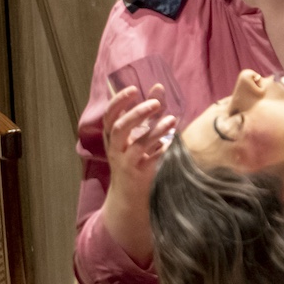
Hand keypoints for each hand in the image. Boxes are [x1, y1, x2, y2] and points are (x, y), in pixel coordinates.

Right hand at [98, 85, 176, 265]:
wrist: (129, 196)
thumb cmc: (136, 160)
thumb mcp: (140, 134)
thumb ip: (149, 112)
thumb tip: (158, 86)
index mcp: (113, 136)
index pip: (110, 115)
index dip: (118, 101)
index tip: (133, 89)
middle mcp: (114, 148)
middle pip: (118, 127)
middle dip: (136, 113)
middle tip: (155, 103)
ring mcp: (123, 161)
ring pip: (135, 144)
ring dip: (153, 130)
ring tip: (171, 120)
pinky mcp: (135, 174)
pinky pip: (147, 159)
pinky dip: (161, 148)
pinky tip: (173, 142)